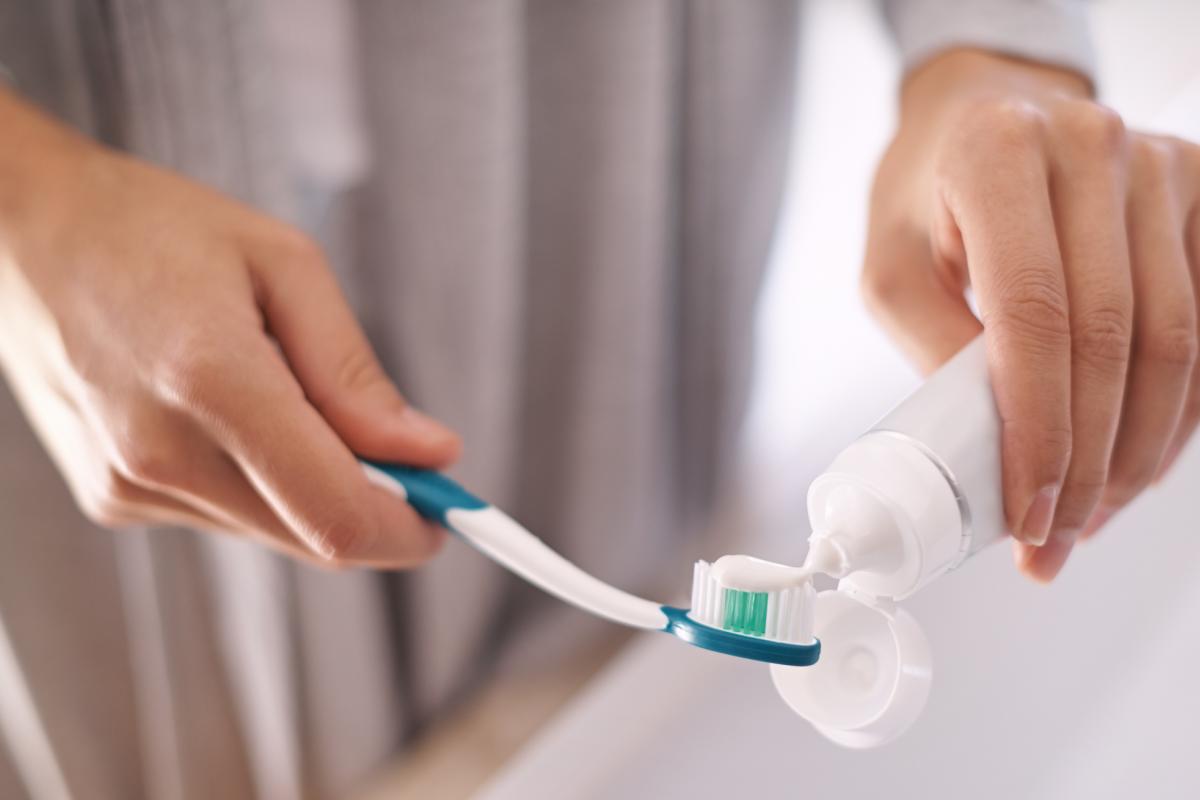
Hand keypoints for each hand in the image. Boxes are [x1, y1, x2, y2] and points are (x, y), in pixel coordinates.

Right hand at [0, 87, 460, 567]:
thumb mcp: (282, 265)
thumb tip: (429, 451)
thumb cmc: (154, 229)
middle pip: (313, 538)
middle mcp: (161, 455)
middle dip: (374, 507)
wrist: (17, 233)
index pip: (337, 515)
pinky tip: (230, 411)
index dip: (410, 530)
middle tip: (399, 451)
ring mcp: (128, 485)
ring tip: (284, 393)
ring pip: (274, 531)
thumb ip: (355, 373)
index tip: (448, 514)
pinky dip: (259, 481)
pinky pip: (225, 515)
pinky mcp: (112, 497)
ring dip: (313, 488)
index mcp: (212, 382)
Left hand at [862, 50, 1198, 581]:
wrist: (984, 114)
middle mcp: (1092, 147)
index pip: (1033, 316)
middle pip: (1112, 339)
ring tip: (1092, 516)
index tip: (1028, 510)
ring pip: (1175, 340)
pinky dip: (1176, 409)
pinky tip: (1136, 462)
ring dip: (1137, 450)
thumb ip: (931, 345)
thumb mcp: (890, 264)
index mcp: (998, 154)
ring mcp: (1160, 164)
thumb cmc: (926, 193)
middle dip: (1087, 461)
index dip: (1037, 429)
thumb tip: (986, 449)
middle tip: (1057, 537)